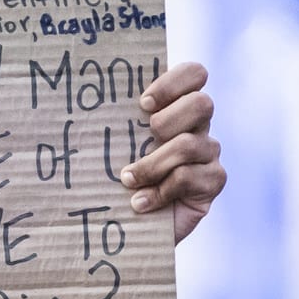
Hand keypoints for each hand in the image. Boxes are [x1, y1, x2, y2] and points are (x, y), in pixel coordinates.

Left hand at [121, 62, 223, 244]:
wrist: (132, 224)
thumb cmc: (119, 177)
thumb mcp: (118, 144)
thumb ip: (118, 120)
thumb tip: (85, 98)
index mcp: (177, 106)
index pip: (194, 74)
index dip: (173, 82)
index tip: (143, 103)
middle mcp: (199, 126)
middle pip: (202, 103)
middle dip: (167, 120)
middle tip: (146, 136)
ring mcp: (209, 153)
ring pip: (188, 145)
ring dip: (152, 164)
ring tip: (127, 179)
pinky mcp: (213, 181)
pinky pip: (188, 177)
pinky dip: (159, 191)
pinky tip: (140, 203)